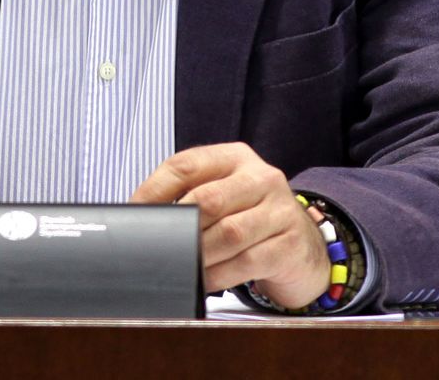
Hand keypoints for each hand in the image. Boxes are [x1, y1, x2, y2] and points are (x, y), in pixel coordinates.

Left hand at [130, 142, 328, 308]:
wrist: (304, 245)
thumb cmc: (251, 218)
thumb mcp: (226, 195)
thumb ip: (190, 196)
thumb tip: (141, 215)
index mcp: (235, 158)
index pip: (186, 164)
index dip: (155, 189)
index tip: (135, 213)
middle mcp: (261, 178)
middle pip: (208, 199)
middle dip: (179, 227)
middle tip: (159, 246)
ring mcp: (280, 211)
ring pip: (228, 233)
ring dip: (198, 254)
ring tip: (182, 265)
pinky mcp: (289, 245)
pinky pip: (245, 262)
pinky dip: (218, 275)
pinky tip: (203, 280)